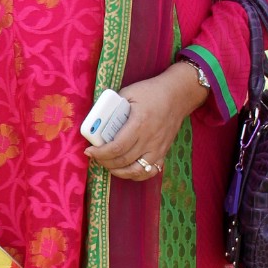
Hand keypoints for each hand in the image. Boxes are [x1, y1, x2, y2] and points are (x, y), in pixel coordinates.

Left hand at [86, 63, 206, 181]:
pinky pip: (149, 172)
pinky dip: (135, 175)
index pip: (117, 147)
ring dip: (118, 171)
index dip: (100, 153)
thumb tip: (95, 119)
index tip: (89, 151)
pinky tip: (125, 169)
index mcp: (139, 124)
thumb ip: (112, 106)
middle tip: (95, 156)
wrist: (178, 95)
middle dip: (104, 162)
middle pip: (123, 160)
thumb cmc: (151, 92)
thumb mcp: (129, 93)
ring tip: (107, 164)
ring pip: (136, 171)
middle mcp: (149, 139)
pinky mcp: (163, 152)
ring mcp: (158, 148)